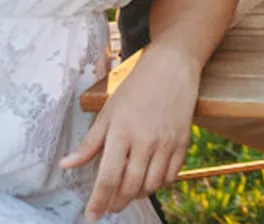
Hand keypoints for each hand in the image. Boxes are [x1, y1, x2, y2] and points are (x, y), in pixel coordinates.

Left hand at [60, 47, 199, 220]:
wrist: (172, 68)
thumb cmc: (136, 87)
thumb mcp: (108, 112)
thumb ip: (90, 143)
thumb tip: (67, 165)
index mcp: (122, 133)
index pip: (107, 178)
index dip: (98, 201)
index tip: (92, 215)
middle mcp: (146, 141)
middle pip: (130, 186)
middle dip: (117, 203)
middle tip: (108, 208)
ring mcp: (167, 143)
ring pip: (152, 184)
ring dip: (138, 195)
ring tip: (127, 195)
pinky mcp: (183, 142)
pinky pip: (171, 175)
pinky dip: (159, 184)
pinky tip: (149, 182)